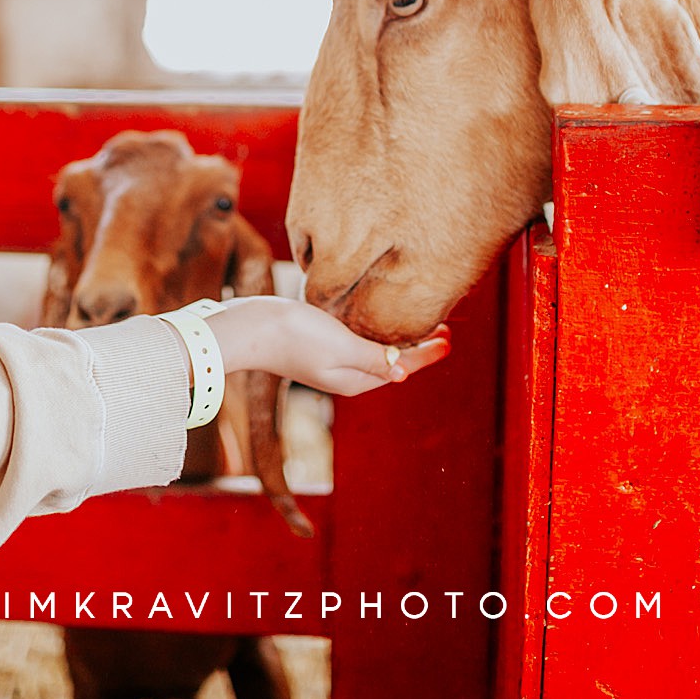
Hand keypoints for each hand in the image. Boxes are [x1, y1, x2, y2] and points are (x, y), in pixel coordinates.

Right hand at [184, 297, 451, 397]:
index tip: (449, 339)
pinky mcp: (318, 344)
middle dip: (418, 346)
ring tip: (417, 323)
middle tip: (443, 328)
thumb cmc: (296, 337)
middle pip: (392, 360)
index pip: (403, 366)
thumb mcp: (342, 348)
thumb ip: (374, 359)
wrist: (249, 329)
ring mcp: (331, 360)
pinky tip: (377, 319)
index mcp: (356, 379)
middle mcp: (347, 374)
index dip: (428, 353)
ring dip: (398, 338)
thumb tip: (404, 375)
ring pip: (375, 351)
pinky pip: (357, 341)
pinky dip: (375, 332)